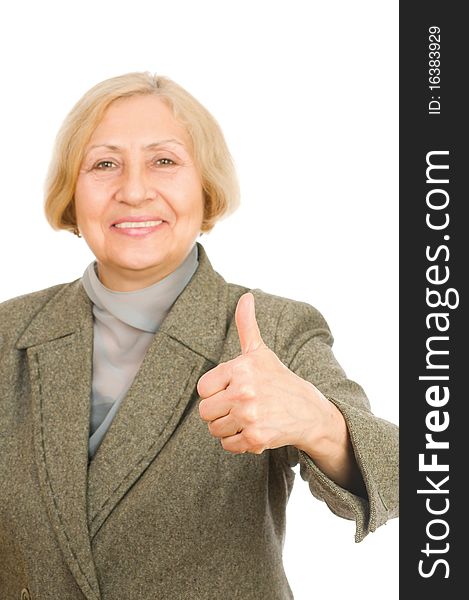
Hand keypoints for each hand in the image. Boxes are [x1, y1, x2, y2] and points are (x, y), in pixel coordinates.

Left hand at [197, 292, 332, 454]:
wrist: (309, 412)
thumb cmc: (278, 380)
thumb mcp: (260, 352)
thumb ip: (247, 325)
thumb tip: (246, 296)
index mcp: (240, 368)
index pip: (203, 389)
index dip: (215, 391)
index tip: (232, 389)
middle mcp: (243, 391)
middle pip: (205, 412)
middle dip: (219, 412)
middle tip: (239, 406)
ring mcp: (249, 415)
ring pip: (214, 430)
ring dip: (228, 428)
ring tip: (247, 418)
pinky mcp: (255, 438)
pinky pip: (228, 445)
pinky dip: (238, 442)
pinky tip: (254, 430)